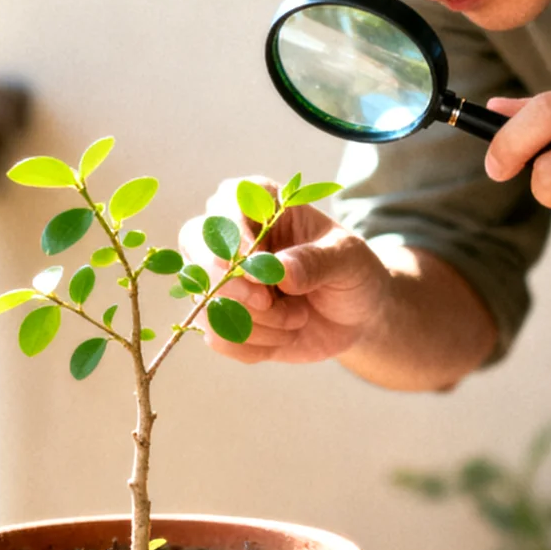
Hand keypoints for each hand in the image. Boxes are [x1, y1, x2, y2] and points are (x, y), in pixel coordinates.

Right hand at [178, 177, 391, 363]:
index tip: (258, 265)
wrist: (356, 315)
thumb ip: (316, 262)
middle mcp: (232, 237)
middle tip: (267, 301)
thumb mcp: (348, 259)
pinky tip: (283, 336)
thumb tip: (280, 270)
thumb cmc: (352, 272)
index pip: (225, 205)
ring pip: (206, 300)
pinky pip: (218, 338)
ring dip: (256, 322)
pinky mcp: (224, 318)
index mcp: (261, 204)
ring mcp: (223, 279)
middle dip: (230, 284)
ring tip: (296, 318)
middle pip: (195, 246)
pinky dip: (255, 345)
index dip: (233, 236)